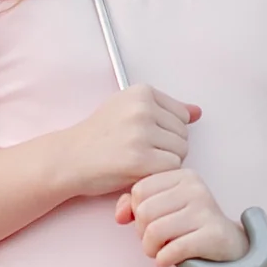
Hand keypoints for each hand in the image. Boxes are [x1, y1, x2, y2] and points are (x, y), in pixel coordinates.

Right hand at [62, 83, 198, 197]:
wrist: (69, 158)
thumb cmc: (98, 137)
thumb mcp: (128, 110)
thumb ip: (166, 110)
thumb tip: (197, 111)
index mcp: (141, 92)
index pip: (182, 116)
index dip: (165, 132)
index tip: (142, 136)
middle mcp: (142, 108)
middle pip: (183, 135)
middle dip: (166, 148)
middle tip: (137, 151)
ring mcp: (141, 133)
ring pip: (180, 152)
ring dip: (164, 163)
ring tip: (137, 161)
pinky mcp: (140, 159)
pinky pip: (171, 168)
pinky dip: (158, 175)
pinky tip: (137, 171)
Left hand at [118, 168, 246, 266]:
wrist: (231, 244)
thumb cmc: (191, 225)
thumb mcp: (164, 209)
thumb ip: (136, 205)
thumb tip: (119, 215)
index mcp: (182, 175)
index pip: (139, 190)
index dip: (136, 212)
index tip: (149, 224)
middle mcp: (195, 188)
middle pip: (144, 212)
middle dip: (142, 233)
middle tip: (154, 241)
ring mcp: (206, 209)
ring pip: (154, 231)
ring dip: (150, 249)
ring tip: (159, 252)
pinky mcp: (213, 234)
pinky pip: (173, 249)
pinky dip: (164, 259)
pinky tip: (167, 260)